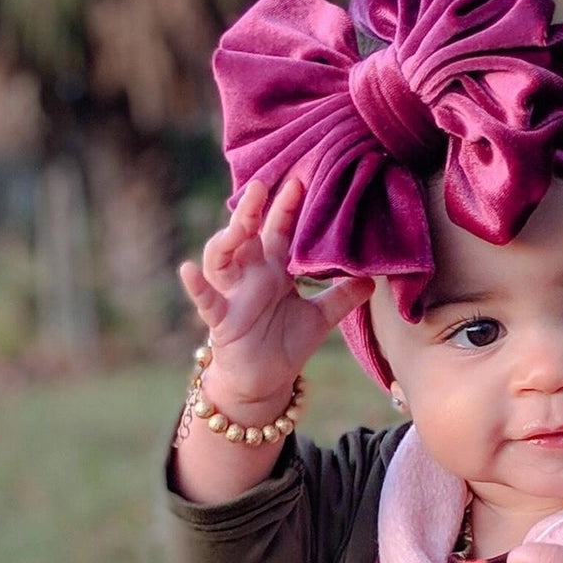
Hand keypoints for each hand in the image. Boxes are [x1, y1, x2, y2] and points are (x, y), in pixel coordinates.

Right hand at [179, 178, 374, 405]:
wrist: (264, 382)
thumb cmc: (285, 343)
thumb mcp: (321, 317)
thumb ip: (344, 297)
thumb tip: (374, 278)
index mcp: (272, 270)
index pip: (278, 230)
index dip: (286, 207)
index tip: (299, 180)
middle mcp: (249, 276)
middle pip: (246, 234)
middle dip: (252, 210)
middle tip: (262, 184)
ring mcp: (232, 295)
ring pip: (220, 259)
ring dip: (225, 239)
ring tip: (237, 224)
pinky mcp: (220, 320)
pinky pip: (205, 300)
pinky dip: (196, 286)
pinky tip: (188, 270)